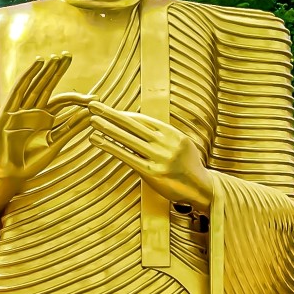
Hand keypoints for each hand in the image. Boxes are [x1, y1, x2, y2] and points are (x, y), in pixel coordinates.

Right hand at [0, 54, 89, 182]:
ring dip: (44, 70)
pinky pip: (20, 89)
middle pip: (48, 86)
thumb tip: (90, 115)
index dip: (78, 97)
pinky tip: (38, 64)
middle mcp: (35, 111)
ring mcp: (22, 110)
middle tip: (68, 55)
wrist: (9, 174)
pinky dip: (28, 76)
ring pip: (35, 85)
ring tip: (55, 57)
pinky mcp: (9, 111)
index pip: (63, 101)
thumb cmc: (30, 162)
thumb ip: (70, 129)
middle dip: (57, 70)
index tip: (94, 98)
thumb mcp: (54, 145)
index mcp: (46, 119)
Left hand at [86, 100, 214, 209]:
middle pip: (133, 125)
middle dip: (111, 114)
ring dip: (108, 128)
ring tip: (92, 120)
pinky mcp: (152, 172)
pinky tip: (98, 140)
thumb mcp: (181, 144)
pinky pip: (127, 157)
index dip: (124, 114)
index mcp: (172, 134)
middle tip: (94, 106)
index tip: (109, 110)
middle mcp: (165, 143)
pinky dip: (111, 147)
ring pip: (128, 139)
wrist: (201, 188)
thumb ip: (163, 135)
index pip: (143, 120)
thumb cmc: (188, 166)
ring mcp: (159, 158)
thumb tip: (139, 125)